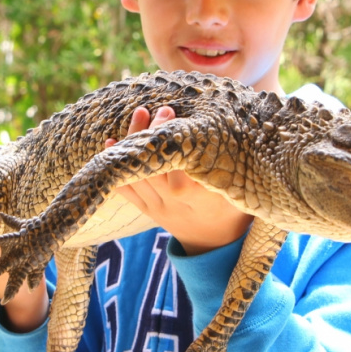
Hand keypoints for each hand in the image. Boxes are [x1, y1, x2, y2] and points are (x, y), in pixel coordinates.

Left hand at [106, 106, 252, 254]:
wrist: (214, 242)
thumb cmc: (232, 207)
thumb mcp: (239, 188)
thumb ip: (229, 162)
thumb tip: (230, 122)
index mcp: (199, 196)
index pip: (179, 164)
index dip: (171, 138)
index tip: (173, 114)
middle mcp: (175, 202)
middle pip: (154, 164)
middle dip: (152, 132)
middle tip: (159, 108)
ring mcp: (159, 207)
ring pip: (137, 173)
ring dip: (133, 142)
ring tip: (140, 113)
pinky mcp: (148, 210)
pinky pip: (126, 188)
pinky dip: (116, 166)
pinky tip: (111, 143)